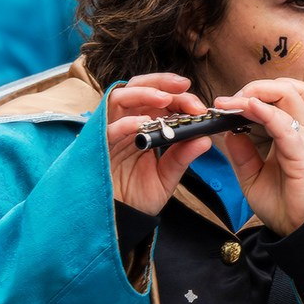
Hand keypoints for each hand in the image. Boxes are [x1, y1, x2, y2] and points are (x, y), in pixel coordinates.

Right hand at [105, 73, 212, 215]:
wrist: (119, 220)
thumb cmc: (138, 196)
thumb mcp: (166, 176)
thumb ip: (182, 157)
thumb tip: (205, 139)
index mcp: (143, 126)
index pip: (159, 98)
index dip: (179, 96)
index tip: (199, 105)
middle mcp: (125, 123)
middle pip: (139, 87)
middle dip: (162, 83)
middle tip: (185, 88)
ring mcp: (110, 133)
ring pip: (120, 97)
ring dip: (144, 93)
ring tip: (165, 99)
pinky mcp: (98, 147)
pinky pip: (109, 128)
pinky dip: (127, 122)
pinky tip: (144, 124)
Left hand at [213, 77, 303, 235]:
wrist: (297, 232)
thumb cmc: (282, 205)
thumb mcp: (252, 177)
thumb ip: (241, 154)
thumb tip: (228, 131)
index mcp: (289, 134)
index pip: (277, 98)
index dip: (250, 93)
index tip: (222, 103)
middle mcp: (299, 132)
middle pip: (287, 88)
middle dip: (256, 86)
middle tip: (230, 100)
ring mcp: (303, 142)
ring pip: (291, 96)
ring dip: (260, 92)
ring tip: (237, 102)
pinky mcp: (303, 156)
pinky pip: (286, 126)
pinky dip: (267, 113)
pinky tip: (250, 109)